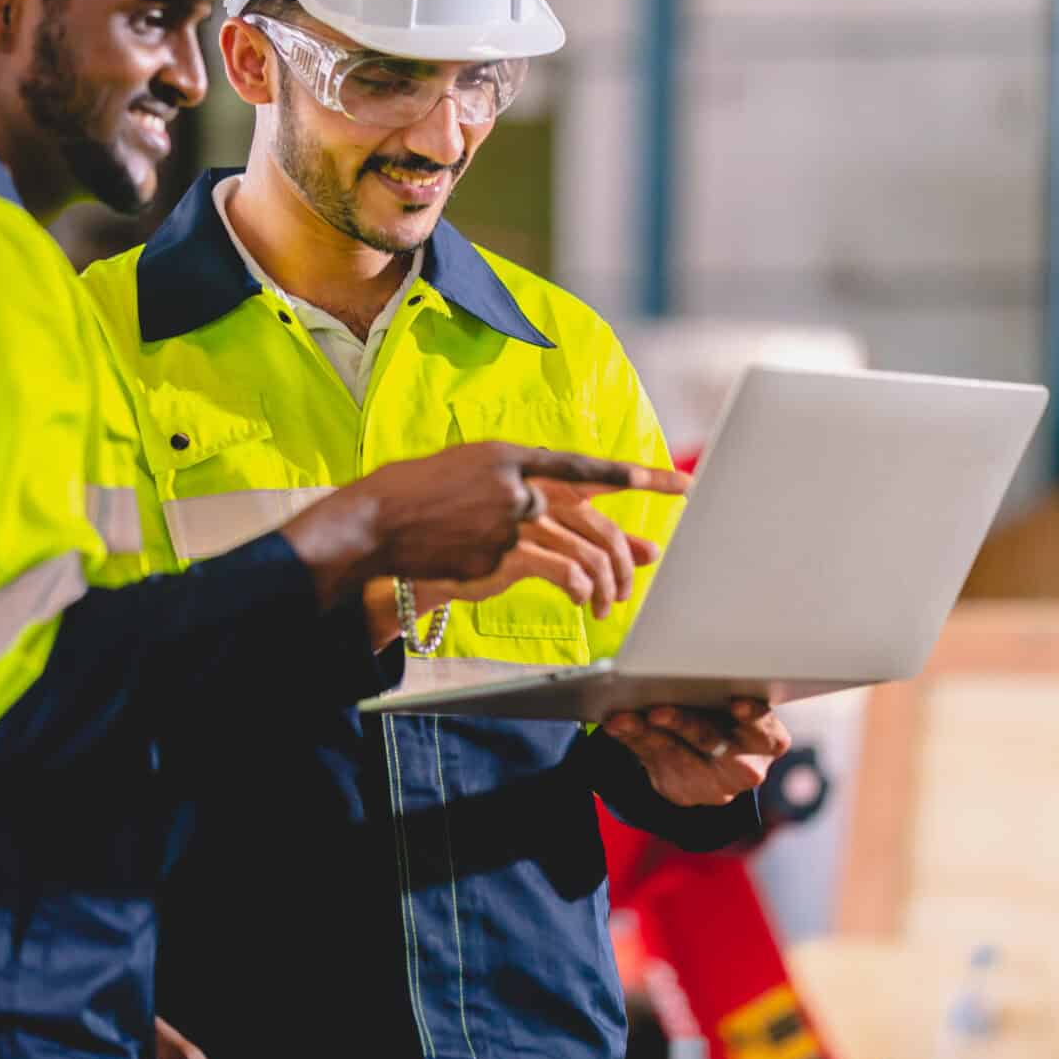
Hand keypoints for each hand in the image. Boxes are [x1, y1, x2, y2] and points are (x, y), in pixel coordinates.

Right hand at [282, 443, 687, 605]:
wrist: (379, 522)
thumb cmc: (427, 500)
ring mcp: (512, 519)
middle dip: (630, 548)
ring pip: (584, 550)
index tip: (679, 485)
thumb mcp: (476, 476)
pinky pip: (561, 572)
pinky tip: (581, 599)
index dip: (636, 476)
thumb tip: (573, 507)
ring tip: (609, 601)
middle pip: (595, 518)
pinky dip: (579, 587)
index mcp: (515, 457)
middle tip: (650, 566)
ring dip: (606, 581)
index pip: (588, 468)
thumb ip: (526, 491)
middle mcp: (520, 484)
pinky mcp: (502, 554)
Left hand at [601, 698, 789, 807]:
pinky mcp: (683, 792)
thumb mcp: (736, 706)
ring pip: (676, 755)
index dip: (752, 716)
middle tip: (658, 710)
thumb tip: (686, 659)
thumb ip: (721, 688)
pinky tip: (618, 726)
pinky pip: (653, 763)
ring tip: (623, 718)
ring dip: (646, 734)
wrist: (716, 758)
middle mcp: (746, 768)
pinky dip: (633, 740)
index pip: (765, 729)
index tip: (736, 703)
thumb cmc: (729, 717)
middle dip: (684, 724)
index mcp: (768, 740)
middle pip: (713, 741)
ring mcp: (714, 785)